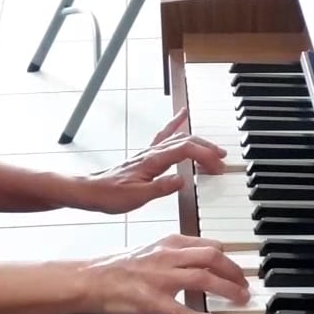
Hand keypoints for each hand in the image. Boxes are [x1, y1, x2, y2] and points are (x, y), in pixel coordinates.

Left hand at [67, 108, 225, 213]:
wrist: (91, 191)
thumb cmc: (111, 195)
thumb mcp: (138, 197)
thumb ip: (161, 188)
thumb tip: (183, 180)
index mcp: (153, 161)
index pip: (186, 150)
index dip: (205, 156)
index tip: (218, 166)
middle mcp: (152, 152)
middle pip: (186, 141)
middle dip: (207, 149)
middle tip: (222, 161)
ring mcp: (149, 152)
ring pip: (179, 138)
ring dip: (199, 141)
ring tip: (214, 147)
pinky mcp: (146, 156)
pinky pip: (165, 135)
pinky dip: (176, 124)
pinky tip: (182, 116)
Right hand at [81, 233, 248, 313]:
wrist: (89, 280)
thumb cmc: (116, 268)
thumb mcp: (150, 250)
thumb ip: (175, 253)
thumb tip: (198, 258)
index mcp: (168, 243)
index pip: (209, 245)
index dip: (229, 258)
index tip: (238, 269)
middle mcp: (168, 256)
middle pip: (213, 258)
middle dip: (235, 272)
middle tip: (245, 286)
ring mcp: (161, 279)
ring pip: (204, 278)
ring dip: (227, 289)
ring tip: (240, 300)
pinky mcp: (152, 302)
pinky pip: (184, 311)